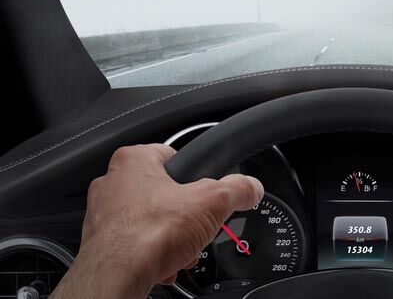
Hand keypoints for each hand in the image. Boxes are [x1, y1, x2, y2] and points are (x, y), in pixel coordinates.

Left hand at [51, 144, 263, 298]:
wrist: (117, 277)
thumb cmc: (147, 235)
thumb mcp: (213, 202)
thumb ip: (237, 189)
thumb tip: (251, 188)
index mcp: (133, 160)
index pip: (173, 156)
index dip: (195, 176)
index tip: (205, 192)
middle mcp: (112, 183)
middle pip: (165, 193)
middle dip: (184, 215)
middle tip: (195, 226)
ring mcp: (102, 214)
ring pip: (150, 221)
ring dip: (170, 237)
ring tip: (180, 248)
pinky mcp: (101, 243)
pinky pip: (136, 243)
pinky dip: (152, 254)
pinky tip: (163, 262)